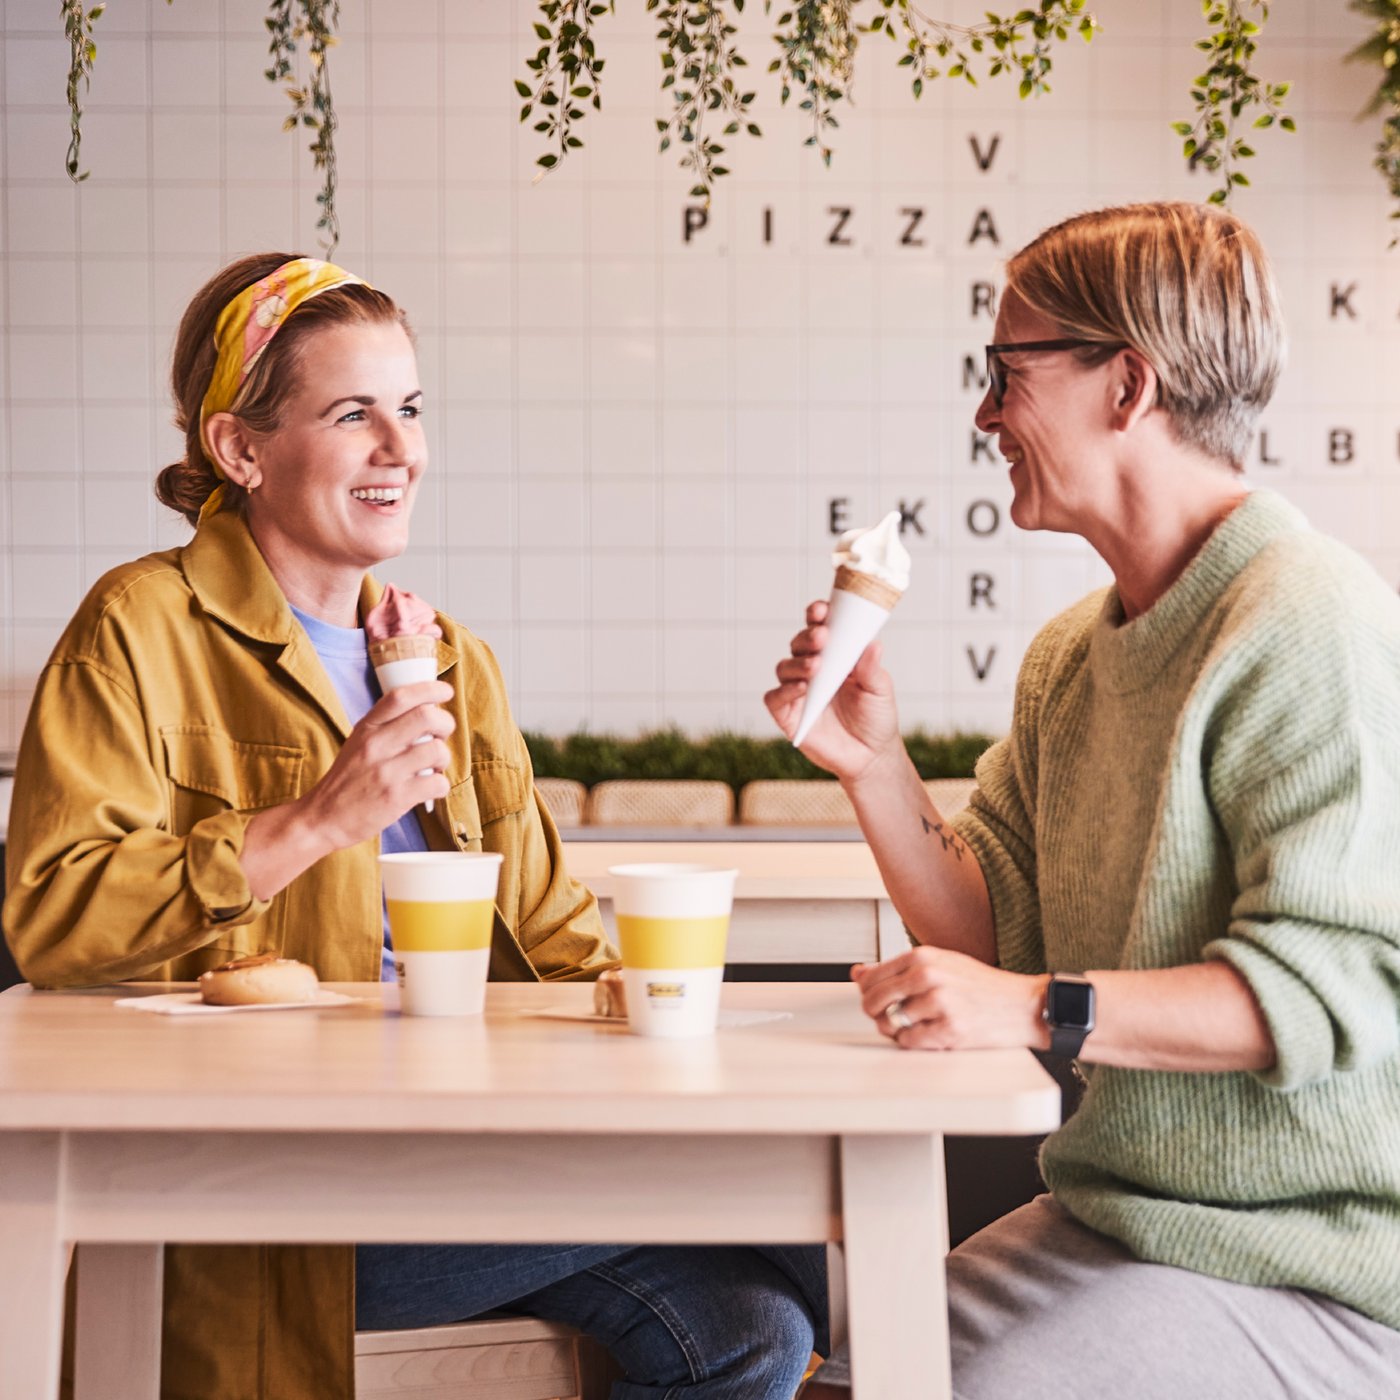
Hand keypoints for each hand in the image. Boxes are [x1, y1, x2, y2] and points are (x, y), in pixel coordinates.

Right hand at [296, 681, 454, 851]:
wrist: (322, 818)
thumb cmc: (346, 780)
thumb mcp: (358, 743)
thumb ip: (386, 727)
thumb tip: (426, 715)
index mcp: (367, 728)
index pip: (400, 696)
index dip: (429, 689)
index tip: (445, 692)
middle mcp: (376, 745)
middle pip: (427, 717)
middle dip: (446, 724)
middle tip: (442, 736)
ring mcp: (386, 772)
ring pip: (437, 750)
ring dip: (444, 758)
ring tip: (434, 767)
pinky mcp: (396, 798)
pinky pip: (437, 782)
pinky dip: (441, 785)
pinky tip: (430, 788)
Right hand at [764, 599, 901, 784]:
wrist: (871, 757)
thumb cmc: (876, 718)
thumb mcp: (880, 689)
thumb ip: (872, 668)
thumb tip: (873, 642)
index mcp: (834, 656)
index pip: (818, 628)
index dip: (816, 615)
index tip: (822, 610)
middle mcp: (812, 670)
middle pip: (798, 644)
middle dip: (807, 636)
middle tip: (823, 636)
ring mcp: (798, 692)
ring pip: (784, 667)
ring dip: (798, 662)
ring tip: (817, 666)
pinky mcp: (788, 716)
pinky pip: (775, 698)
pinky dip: (785, 690)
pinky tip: (803, 688)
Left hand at [854, 946, 1048, 1051]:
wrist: (1023, 1005)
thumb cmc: (982, 986)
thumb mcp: (940, 964)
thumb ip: (898, 968)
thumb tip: (858, 973)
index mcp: (923, 956)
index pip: (871, 977)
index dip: (868, 994)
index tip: (877, 1000)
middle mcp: (928, 975)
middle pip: (873, 1000)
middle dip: (876, 1013)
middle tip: (889, 1017)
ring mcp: (938, 1002)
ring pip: (889, 1023)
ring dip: (896, 1030)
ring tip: (914, 1026)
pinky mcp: (949, 1029)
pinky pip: (909, 1042)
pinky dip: (913, 1043)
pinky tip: (928, 1034)